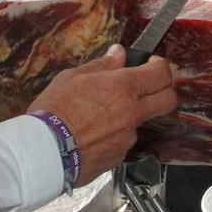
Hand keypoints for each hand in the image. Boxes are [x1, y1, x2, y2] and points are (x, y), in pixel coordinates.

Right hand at [29, 45, 176, 184]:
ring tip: (97, 118)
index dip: (160, 67)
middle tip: (146, 88)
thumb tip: (118, 54)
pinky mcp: (119, 158)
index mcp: (123, 88)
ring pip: (140, 123)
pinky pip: (122, 143)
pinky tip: (92, 136)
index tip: (151, 66)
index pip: (162, 74)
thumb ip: (101, 66)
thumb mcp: (72, 77)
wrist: (43, 151)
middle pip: (168, 101)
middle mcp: (132, 113)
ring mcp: (128, 138)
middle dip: (163, 91)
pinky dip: (113, 137)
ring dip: (128, 117)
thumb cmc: (54, 109)